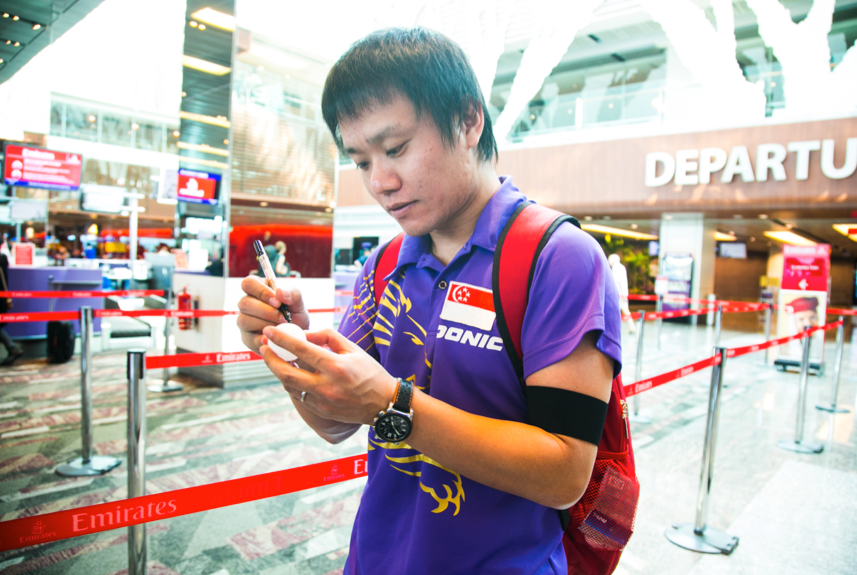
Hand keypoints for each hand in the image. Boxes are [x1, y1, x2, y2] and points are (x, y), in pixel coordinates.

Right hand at [237, 276, 309, 352]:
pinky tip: (274, 340)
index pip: (249, 283)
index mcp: (258, 289)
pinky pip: (249, 338)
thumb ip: (292, 294)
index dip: (261, 291)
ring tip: (281, 328)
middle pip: (244, 303)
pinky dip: (263, 339)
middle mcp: (247, 304)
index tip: (278, 302)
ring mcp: (244, 321)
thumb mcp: (298, 303)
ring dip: (265, 325)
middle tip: (283, 318)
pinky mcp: (247, 338)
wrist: (297, 337)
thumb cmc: (295, 315)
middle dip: (265, 311)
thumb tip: (280, 292)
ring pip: (244, 320)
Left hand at [260, 326, 397, 425]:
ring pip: (289, 386)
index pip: (301, 350)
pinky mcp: (321, 411)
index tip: (269, 331)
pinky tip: (290, 373)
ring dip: (277, 371)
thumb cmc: (370, 372)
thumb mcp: (353, 349)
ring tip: (273, 358)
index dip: (281, 339)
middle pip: (286, 373)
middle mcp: (326, 386)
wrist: (383, 403)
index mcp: (336, 366)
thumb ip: (327, 337)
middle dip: (269, 359)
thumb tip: (304, 333)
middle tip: (263, 347)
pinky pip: (298, 395)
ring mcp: (322, 401)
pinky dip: (291, 383)